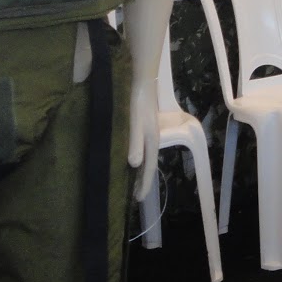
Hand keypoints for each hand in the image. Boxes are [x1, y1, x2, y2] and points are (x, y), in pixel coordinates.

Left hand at [128, 73, 159, 201]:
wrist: (143, 81)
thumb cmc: (138, 103)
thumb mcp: (134, 123)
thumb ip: (135, 142)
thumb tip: (134, 165)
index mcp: (152, 142)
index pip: (148, 168)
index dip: (144, 184)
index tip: (138, 200)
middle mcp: (152, 140)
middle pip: (148, 165)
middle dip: (142, 181)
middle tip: (135, 196)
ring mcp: (148, 133)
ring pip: (145, 157)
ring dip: (139, 171)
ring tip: (132, 182)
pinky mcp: (142, 127)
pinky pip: (140, 149)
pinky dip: (136, 159)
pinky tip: (130, 158)